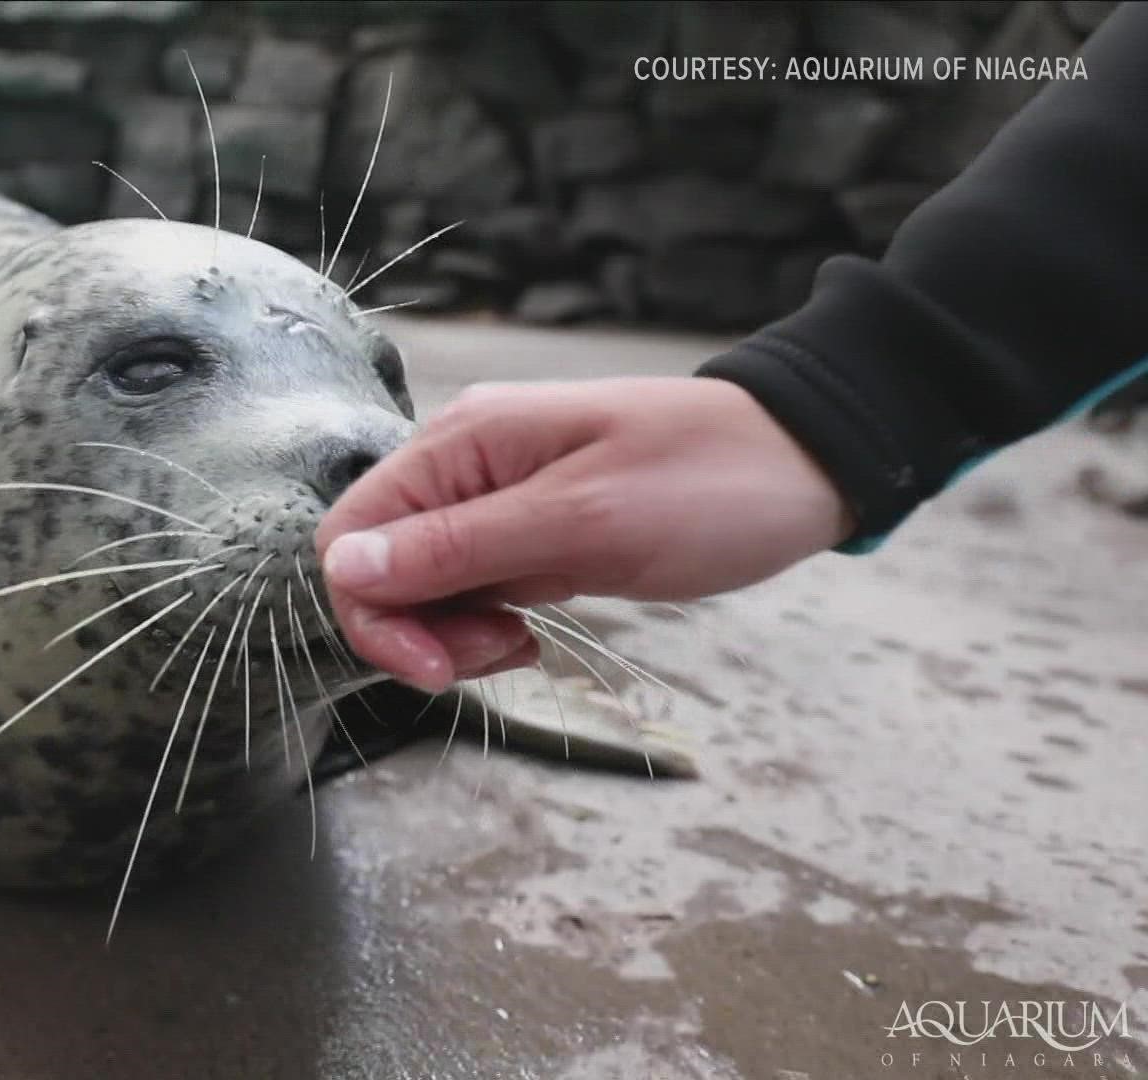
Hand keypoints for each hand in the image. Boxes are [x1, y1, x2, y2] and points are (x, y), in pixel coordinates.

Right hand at [315, 377, 856, 692]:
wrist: (804, 462)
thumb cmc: (706, 482)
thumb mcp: (581, 522)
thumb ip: (457, 546)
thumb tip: (343, 570)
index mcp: (461, 444)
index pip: (351, 534)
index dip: (372, 611)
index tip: (438, 665)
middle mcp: (463, 464)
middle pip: (380, 564)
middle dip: (418, 628)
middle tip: (500, 653)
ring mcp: (496, 497)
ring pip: (424, 586)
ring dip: (455, 632)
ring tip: (525, 643)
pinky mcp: (530, 530)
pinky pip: (471, 587)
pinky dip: (487, 623)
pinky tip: (534, 632)